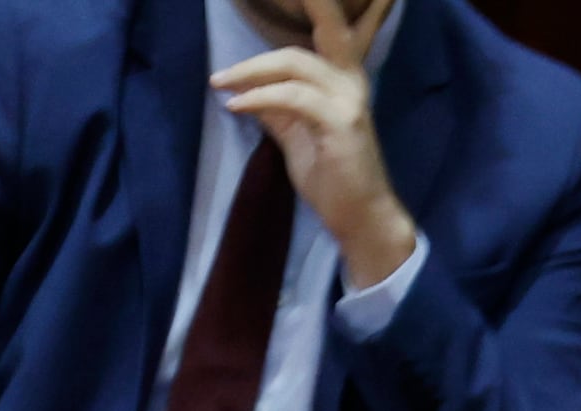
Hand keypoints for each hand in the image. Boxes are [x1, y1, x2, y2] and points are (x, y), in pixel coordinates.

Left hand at [216, 0, 414, 287]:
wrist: (359, 218)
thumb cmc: (332, 178)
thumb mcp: (296, 134)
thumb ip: (276, 106)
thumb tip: (243, 87)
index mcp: (343, 81)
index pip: (332, 30)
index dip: (318, 4)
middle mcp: (352, 84)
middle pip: (304, 45)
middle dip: (266, 47)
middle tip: (224, 66)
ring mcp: (350, 102)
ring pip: (294, 65)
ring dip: (249, 74)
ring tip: (221, 86)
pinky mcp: (342, 123)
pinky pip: (292, 97)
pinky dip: (259, 98)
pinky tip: (236, 107)